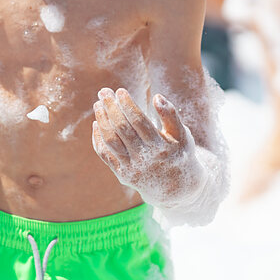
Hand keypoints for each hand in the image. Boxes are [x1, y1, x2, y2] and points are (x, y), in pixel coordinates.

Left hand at [92, 88, 203, 205]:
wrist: (176, 188)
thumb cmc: (180, 154)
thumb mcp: (183, 135)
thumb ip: (171, 115)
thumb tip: (157, 97)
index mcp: (161, 146)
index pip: (139, 121)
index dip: (128, 105)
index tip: (120, 91)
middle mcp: (144, 158)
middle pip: (122, 129)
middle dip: (111, 108)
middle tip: (103, 91)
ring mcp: (131, 167)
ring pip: (111, 141)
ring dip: (102, 121)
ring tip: (98, 105)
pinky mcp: (122, 174)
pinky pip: (105, 155)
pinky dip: (98, 139)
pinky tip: (96, 123)